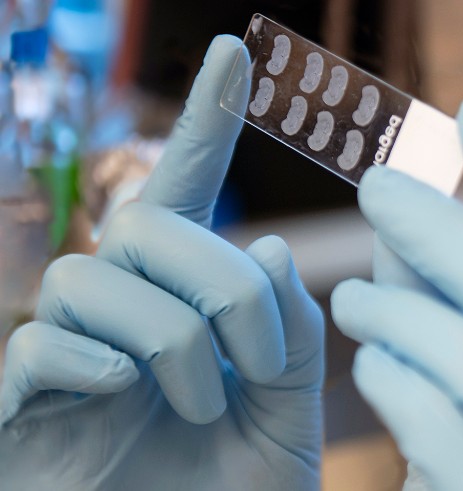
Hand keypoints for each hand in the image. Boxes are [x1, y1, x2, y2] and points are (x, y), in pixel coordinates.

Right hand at [0, 35, 323, 488]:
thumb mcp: (288, 414)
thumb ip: (292, 338)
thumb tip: (268, 246)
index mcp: (184, 306)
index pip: (189, 199)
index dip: (206, 125)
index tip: (236, 52)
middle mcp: (119, 318)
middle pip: (144, 226)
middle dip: (218, 283)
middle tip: (255, 362)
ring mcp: (64, 362)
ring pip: (92, 278)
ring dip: (169, 338)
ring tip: (202, 406)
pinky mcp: (17, 414)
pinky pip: (37, 348)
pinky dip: (93, 365)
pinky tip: (123, 397)